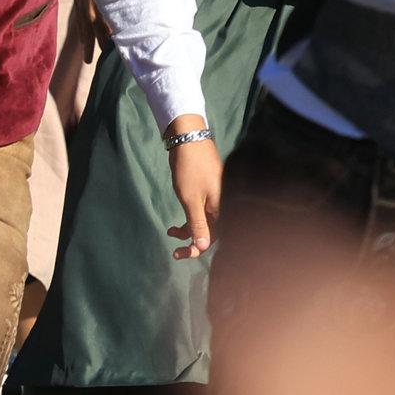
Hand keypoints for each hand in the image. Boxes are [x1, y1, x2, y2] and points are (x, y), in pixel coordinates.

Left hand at [163, 122, 222, 258]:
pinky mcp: (209, 191)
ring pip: (205, 221)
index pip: (213, 237)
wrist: (190, 141)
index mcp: (221, 208)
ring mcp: (216, 197)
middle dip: (192, 241)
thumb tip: (203, 247)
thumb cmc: (190, 171)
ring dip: (189, 229)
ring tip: (171, 231)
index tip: (178, 253)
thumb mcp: (191, 200)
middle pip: (211, 231)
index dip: (196, 249)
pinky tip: (178, 219)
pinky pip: (203, 211)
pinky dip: (190, 217)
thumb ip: (197, 224)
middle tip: (174, 250)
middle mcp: (222, 204)